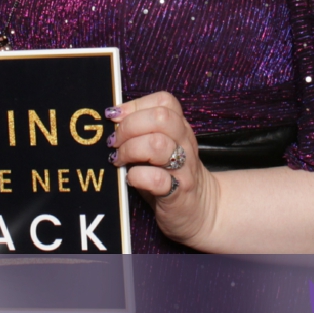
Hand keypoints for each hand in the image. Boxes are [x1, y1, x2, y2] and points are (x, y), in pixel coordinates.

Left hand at [109, 92, 217, 247]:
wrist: (202, 211)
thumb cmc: (171, 177)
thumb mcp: (161, 149)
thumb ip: (142, 133)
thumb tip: (111, 122)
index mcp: (180, 129)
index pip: (164, 101)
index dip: (135, 105)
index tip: (115, 117)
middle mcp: (185, 144)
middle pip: (161, 117)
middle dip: (129, 126)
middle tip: (115, 141)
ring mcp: (184, 168)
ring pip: (158, 144)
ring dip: (130, 150)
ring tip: (119, 160)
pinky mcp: (178, 192)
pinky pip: (157, 179)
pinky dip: (137, 176)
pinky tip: (130, 179)